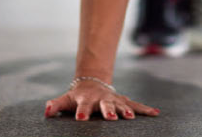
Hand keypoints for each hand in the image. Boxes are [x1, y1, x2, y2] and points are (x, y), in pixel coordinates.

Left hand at [45, 77, 159, 120]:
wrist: (92, 81)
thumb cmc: (77, 95)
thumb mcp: (66, 99)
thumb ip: (56, 105)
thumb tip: (46, 111)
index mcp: (86, 99)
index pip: (83, 107)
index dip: (82, 112)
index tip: (80, 119)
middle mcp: (101, 99)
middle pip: (105, 105)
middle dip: (108, 111)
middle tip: (111, 118)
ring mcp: (113, 99)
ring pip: (121, 105)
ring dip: (126, 111)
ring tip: (130, 118)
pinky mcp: (123, 101)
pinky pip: (135, 105)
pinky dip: (145, 109)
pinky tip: (156, 113)